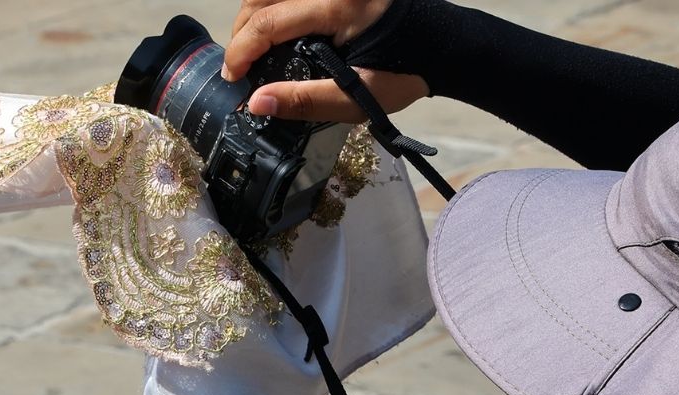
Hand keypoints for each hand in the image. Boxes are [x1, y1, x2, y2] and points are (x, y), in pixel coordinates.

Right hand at [223, 0, 428, 122]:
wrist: (445, 48)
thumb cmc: (406, 74)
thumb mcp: (359, 98)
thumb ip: (306, 100)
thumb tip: (257, 102)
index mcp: (339, 7)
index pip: (269, 21)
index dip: (241, 49)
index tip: (233, 77)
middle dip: (243, 31)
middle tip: (242, 65)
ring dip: (256, 15)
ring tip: (254, 49)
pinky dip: (275, 7)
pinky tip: (275, 31)